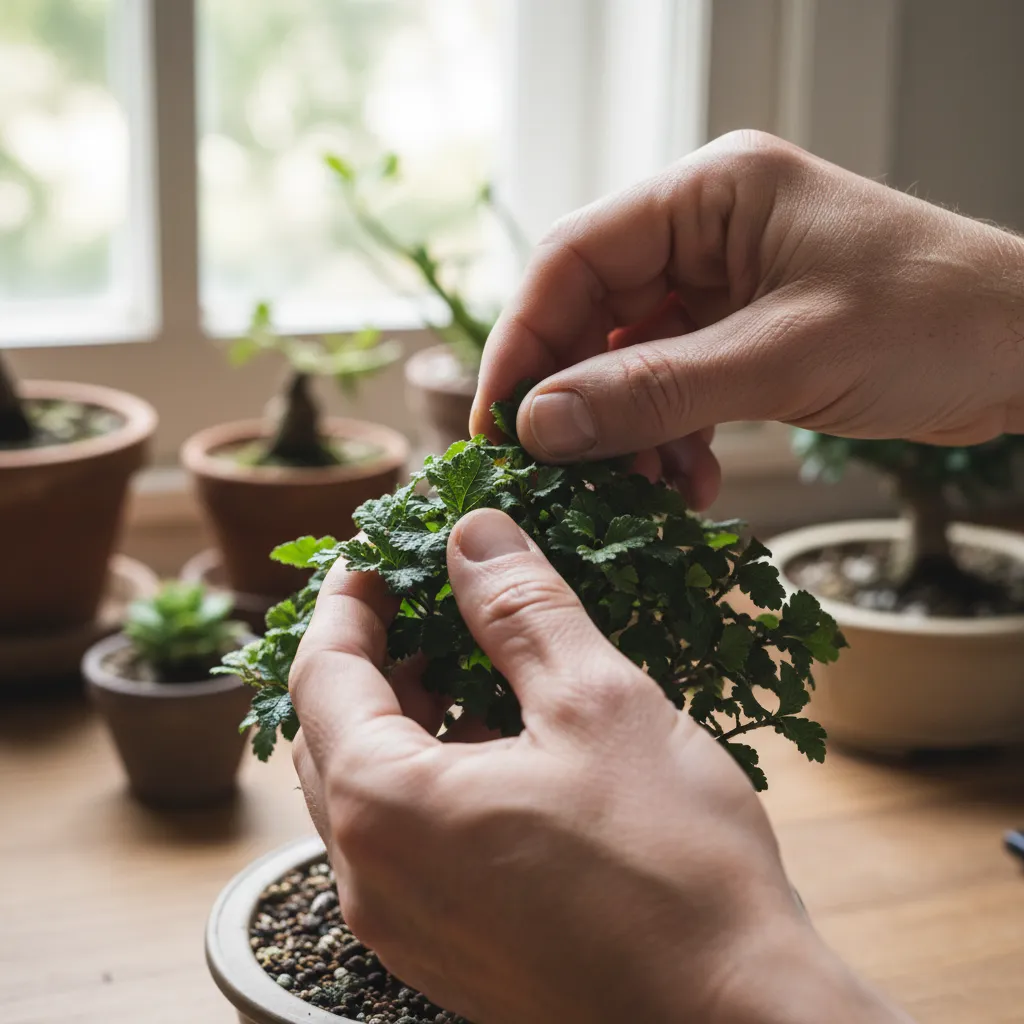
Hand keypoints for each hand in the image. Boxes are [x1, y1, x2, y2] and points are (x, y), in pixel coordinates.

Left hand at [291, 508, 907, 1023]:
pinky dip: (432, 774)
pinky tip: (502, 745)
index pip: (321, 674)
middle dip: (372, 654)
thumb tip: (474, 535)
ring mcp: (405, 926)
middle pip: (334, 734)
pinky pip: (408, 841)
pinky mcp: (448, 950)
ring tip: (471, 662)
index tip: (378, 554)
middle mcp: (371, 878)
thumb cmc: (672, 868)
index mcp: (386, 808)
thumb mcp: (596, 704)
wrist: (734, 1022)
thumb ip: (521, 608)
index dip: (347, 601)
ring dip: (406, 715)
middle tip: (426, 599)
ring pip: (372, 789)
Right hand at [471, 130, 1023, 507]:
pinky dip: (670, 437)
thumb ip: (655, 390)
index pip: (575, 256)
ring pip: (630, 360)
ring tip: (647, 488)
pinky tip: (690, 482)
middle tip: (565, 472)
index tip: (499, 421)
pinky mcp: (743, 334)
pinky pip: (674, 386)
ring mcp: (723, 284)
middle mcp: (705, 230)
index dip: (524, 340)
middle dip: (578, 398)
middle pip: (594, 313)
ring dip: (628, 430)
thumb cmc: (932, 320)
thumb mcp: (782, 359)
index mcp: (709, 192)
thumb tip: (540, 424)